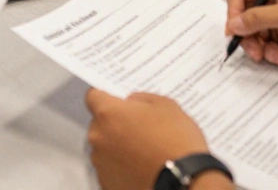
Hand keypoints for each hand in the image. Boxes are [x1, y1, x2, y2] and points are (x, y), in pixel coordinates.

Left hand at [85, 89, 224, 189]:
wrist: (184, 181)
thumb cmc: (176, 144)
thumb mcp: (166, 105)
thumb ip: (142, 98)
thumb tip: (132, 102)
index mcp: (109, 114)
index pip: (93, 96)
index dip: (106, 96)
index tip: (116, 100)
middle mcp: (99, 137)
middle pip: (100, 123)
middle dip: (116, 123)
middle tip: (140, 127)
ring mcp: (100, 163)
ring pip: (104, 146)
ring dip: (118, 145)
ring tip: (144, 150)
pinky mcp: (107, 182)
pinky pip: (110, 168)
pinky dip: (121, 166)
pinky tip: (141, 166)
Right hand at [225, 0, 277, 69]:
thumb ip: (258, 18)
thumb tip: (234, 24)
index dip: (234, 12)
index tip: (234, 30)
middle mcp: (273, 5)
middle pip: (244, 21)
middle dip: (249, 38)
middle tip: (256, 51)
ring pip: (255, 39)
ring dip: (264, 51)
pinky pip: (269, 51)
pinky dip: (276, 58)